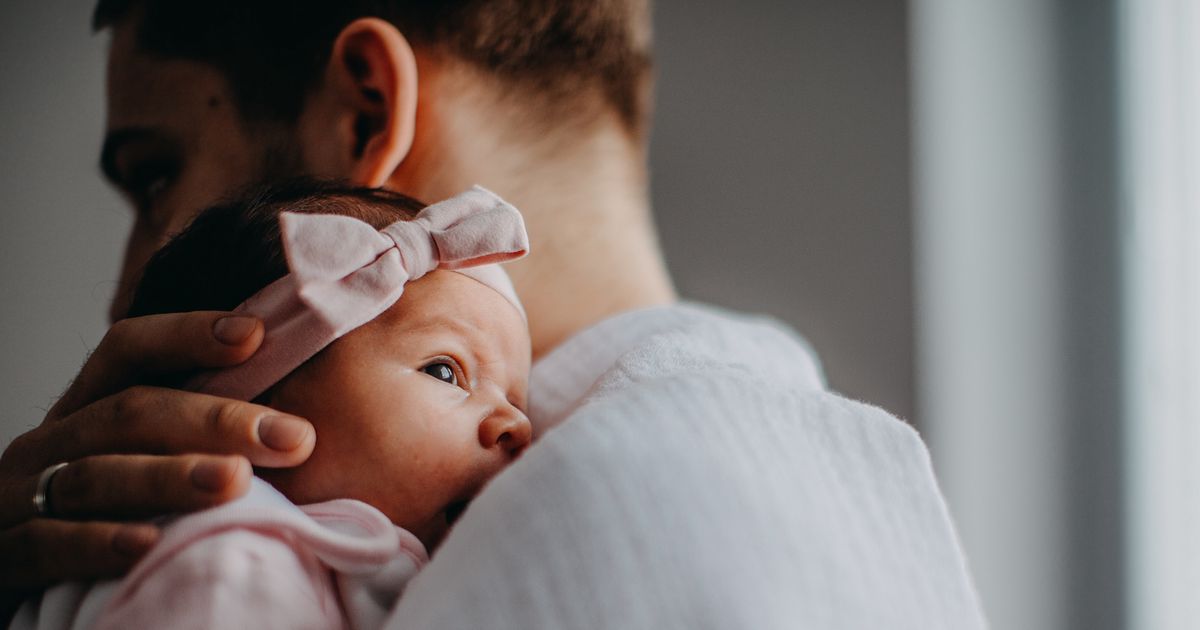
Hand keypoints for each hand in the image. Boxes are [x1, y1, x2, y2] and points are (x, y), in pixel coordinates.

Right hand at [0, 312, 314, 596]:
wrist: (25, 582)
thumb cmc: (107, 519)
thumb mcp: (144, 465)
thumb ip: (197, 440)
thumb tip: (299, 424)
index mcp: (85, 410)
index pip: (128, 349)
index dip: (187, 334)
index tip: (257, 334)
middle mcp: (49, 444)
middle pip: (129, 411)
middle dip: (215, 419)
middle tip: (292, 438)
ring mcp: (18, 497)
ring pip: (95, 474)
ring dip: (169, 476)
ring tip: (235, 481)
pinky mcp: (3, 555)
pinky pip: (48, 543)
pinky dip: (99, 542)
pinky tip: (149, 544)